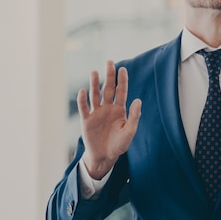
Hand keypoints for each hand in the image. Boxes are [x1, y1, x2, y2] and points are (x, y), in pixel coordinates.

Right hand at [77, 61, 141, 179]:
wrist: (105, 157)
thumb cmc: (119, 144)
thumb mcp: (129, 132)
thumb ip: (134, 116)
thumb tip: (138, 100)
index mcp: (119, 109)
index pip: (121, 91)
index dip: (122, 81)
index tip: (122, 69)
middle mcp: (107, 108)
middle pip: (108, 89)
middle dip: (109, 76)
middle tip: (109, 62)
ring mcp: (96, 113)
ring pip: (95, 95)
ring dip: (94, 84)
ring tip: (94, 72)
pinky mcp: (86, 120)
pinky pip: (84, 108)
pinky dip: (82, 100)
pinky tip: (83, 90)